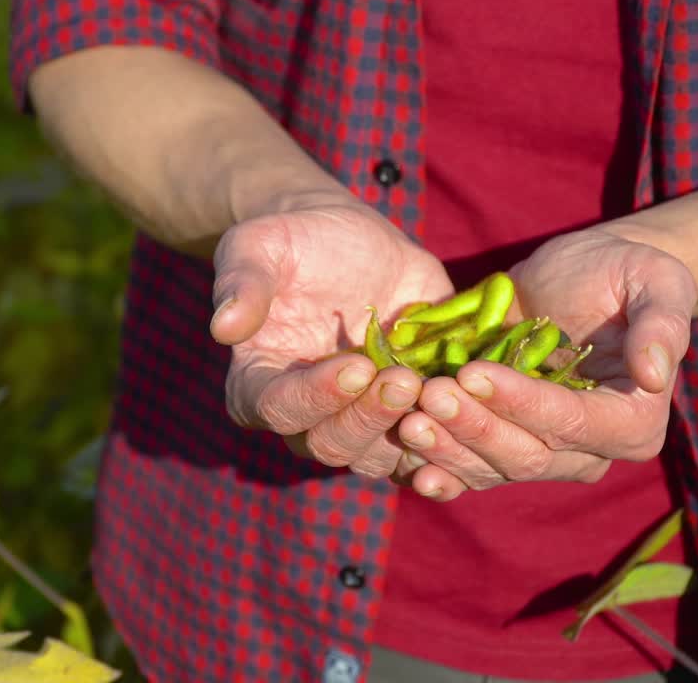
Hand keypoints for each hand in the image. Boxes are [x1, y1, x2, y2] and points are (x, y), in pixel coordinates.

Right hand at [210, 196, 454, 477]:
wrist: (346, 239)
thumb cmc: (290, 242)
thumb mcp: (256, 248)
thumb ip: (241, 285)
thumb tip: (223, 327)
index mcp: (259, 386)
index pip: (281, 410)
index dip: (316, 396)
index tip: (353, 365)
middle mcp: (308, 418)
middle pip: (334, 445)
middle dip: (370, 416)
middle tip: (403, 378)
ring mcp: (361, 420)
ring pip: (382, 457)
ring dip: (413, 435)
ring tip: (441, 393)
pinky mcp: (408, 414)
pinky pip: (428, 452)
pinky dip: (451, 446)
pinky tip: (474, 418)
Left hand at [390, 229, 697, 499]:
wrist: (585, 275)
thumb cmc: (627, 272)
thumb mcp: (657, 281)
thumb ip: (662, 324)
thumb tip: (654, 374)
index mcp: (634, 421)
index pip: (574, 423)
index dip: (523, 403)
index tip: (474, 372)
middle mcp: (591, 450)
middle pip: (528, 454)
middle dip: (475, 426)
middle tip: (429, 394)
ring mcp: (546, 453)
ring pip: (493, 467)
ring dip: (448, 447)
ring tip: (407, 417)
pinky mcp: (506, 440)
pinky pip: (472, 468)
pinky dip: (440, 468)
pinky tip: (405, 463)